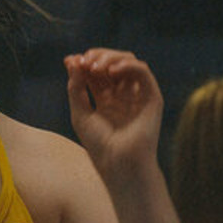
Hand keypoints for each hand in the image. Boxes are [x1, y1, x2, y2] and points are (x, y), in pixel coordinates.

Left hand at [64, 48, 162, 179]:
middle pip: (111, 63)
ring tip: (95, 66)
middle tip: (84, 61)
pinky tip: (113, 69)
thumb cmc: (99, 146)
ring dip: (111, 58)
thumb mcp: (80, 113)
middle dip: (97, 57)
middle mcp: (122, 94)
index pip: (95, 72)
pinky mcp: (152, 97)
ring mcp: (137, 95)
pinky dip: (129, 65)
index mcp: (106, 99)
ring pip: (128, 62)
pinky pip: (143, 73)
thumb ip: (76, 88)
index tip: (70, 60)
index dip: (83, 62)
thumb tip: (71, 60)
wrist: (119, 164)